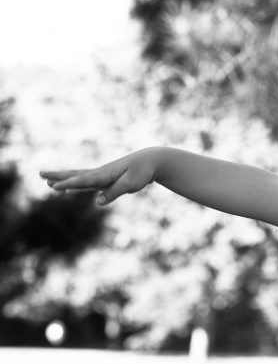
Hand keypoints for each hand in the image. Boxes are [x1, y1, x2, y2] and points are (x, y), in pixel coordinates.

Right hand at [40, 148, 159, 205]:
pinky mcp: (107, 180)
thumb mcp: (130, 183)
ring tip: (47, 181)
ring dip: (63, 180)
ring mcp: (102, 176)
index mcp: (105, 174)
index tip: (54, 186)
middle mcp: (100, 173)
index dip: (69, 184)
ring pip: (78, 178)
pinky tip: (69, 191)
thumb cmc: (142, 171)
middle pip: (75, 175)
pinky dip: (76, 186)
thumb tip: (97, 202)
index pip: (83, 180)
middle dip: (58, 176)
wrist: (151, 161)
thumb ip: (113, 192)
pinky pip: (87, 183)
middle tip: (39, 174)